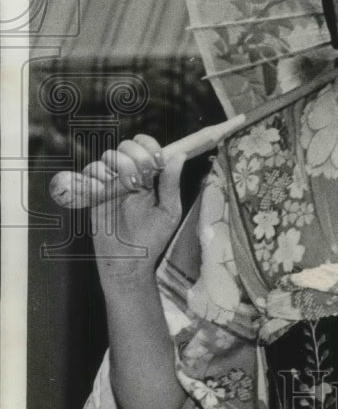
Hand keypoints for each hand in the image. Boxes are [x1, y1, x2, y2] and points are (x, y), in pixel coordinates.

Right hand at [85, 134, 185, 275]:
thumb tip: (180, 155)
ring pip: (106, 157)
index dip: (149, 146)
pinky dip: (95, 179)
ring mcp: (109, 184)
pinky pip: (87, 175)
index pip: (146, 147)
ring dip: (116, 168)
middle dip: (134, 157)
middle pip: (125, 147)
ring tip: (124, 189)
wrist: (129, 262)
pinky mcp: (92, 195)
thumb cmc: (152, 238)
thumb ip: (171, 183)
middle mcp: (128, 176)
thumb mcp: (169, 211)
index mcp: (149, 177)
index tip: (156, 161)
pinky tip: (104, 193)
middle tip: (140, 180)